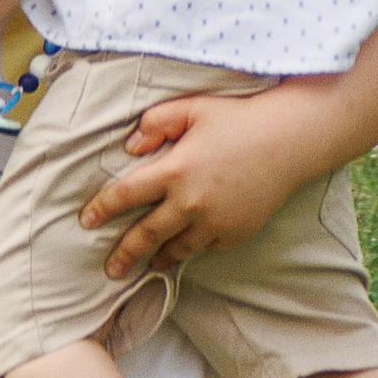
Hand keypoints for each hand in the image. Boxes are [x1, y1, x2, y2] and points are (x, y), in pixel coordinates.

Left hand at [80, 86, 324, 280]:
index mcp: (175, 170)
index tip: (86, 220)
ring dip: (158, 257)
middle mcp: (191, 203)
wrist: (291, 141)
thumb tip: (130, 147)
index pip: (126, 195)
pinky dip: (193, 247)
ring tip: (146, 264)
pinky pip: (207, 247)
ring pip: (177, 249)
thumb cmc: (240, 119)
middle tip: (109, 268)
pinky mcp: (236, 233)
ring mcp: (215, 223)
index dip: (102, 209)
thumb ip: (156, 123)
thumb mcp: (193, 108)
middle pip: (146, 235)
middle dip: (124, 254)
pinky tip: (184, 248)